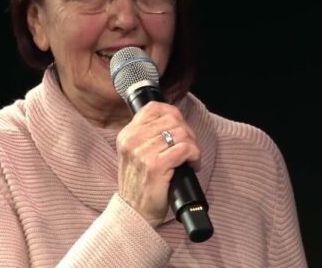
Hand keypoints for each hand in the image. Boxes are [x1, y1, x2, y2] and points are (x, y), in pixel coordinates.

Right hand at [116, 101, 199, 227]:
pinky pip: (185, 148)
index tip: (180, 128)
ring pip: (182, 133)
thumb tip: (175, 119)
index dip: (174, 115)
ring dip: (193, 146)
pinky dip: (195, 156)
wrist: (135, 213)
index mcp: (127, 134)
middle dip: (188, 132)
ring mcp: (143, 153)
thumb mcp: (135, 154)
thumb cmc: (140, 184)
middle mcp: (132, 140)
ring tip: (190, 158)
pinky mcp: (156, 166)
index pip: (155, 108)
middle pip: (172, 119)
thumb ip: (148, 134)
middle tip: (190, 148)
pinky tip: (192, 165)